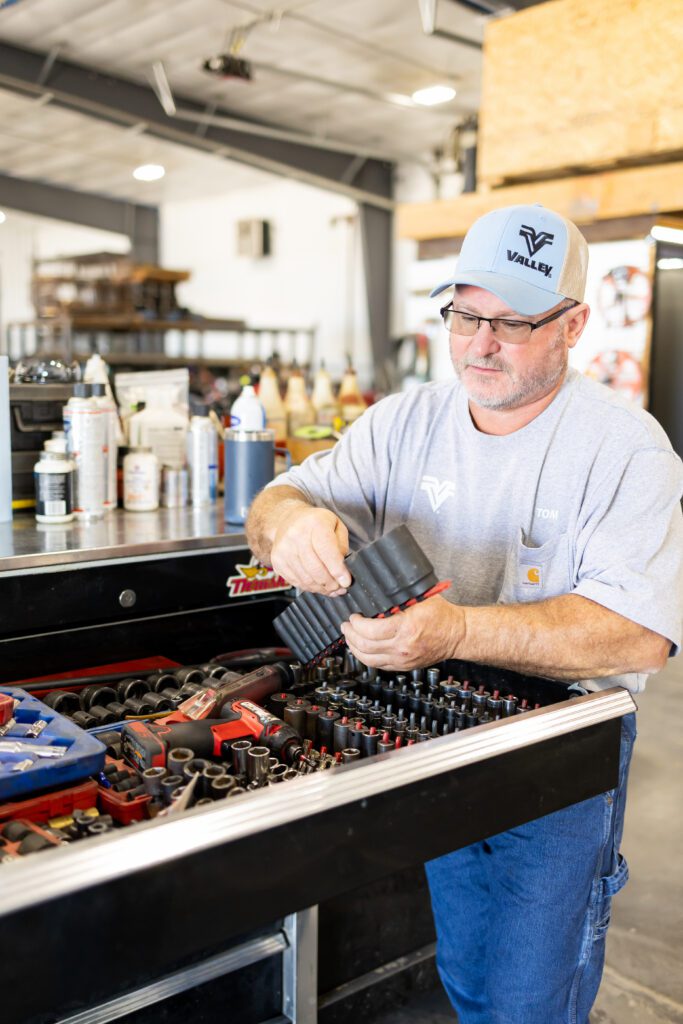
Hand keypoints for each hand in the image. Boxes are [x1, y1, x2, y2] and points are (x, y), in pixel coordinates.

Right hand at [271, 506, 351, 594]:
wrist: (287, 521)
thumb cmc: (315, 524)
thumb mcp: (335, 526)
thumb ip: (342, 546)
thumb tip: (342, 569)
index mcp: (315, 523)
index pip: (326, 551)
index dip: (337, 570)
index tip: (346, 581)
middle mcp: (296, 535)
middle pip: (315, 568)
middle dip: (331, 583)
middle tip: (340, 587)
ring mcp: (284, 550)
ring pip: (306, 578)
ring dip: (321, 588)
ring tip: (331, 588)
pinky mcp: (277, 561)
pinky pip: (296, 581)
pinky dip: (309, 587)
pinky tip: (318, 585)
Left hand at [341, 596, 464, 669]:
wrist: (458, 635)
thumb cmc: (442, 615)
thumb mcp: (421, 597)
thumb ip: (399, 595)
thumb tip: (378, 588)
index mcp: (406, 628)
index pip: (371, 630)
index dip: (357, 624)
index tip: (354, 616)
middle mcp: (402, 647)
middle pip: (365, 646)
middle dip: (350, 634)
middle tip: (346, 625)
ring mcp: (403, 659)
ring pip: (368, 659)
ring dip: (354, 647)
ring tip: (349, 636)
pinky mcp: (404, 666)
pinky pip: (378, 665)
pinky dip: (365, 657)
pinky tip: (361, 648)